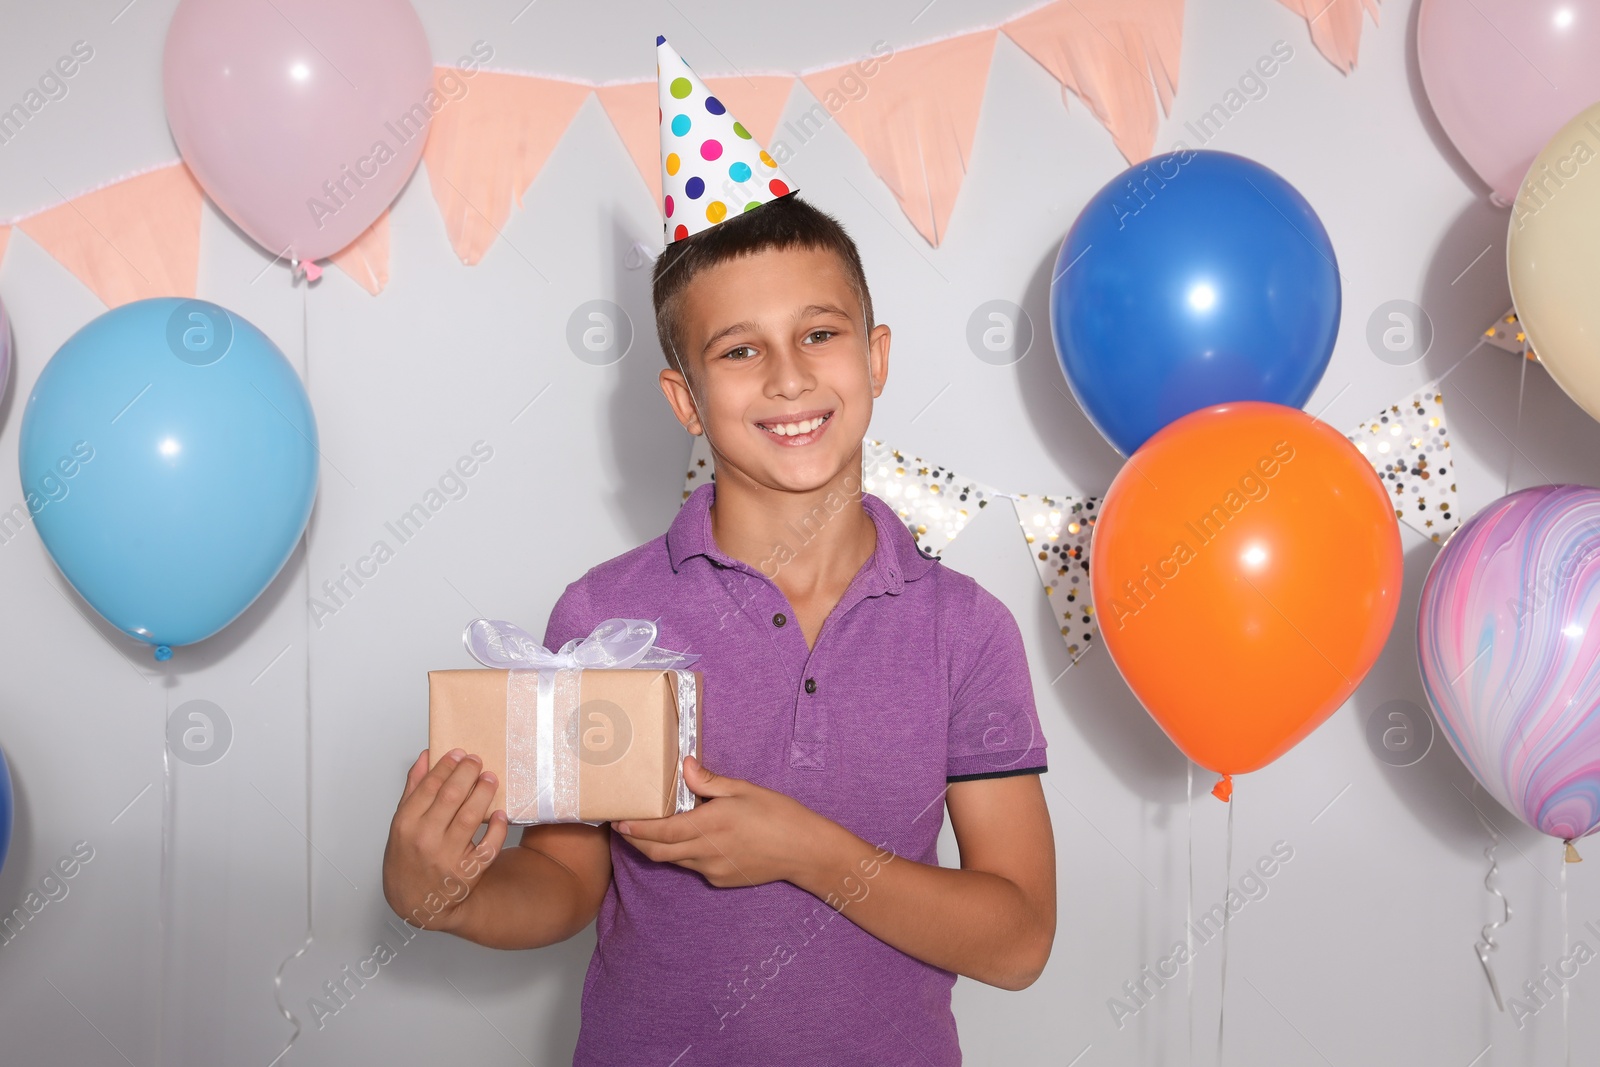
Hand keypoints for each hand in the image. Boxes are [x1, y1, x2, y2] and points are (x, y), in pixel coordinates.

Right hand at [382, 748, 509, 931]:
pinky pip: (489, 846)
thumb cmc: (409, 859)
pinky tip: (501, 814)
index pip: (429, 786)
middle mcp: (425, 840)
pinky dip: (498, 828)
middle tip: (477, 761)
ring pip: (471, 817)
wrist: (417, 903)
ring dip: (484, 793)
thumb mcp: (402, 824)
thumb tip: (426, 756)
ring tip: (490, 778)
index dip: (446, 766)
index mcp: (405, 825)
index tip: (458, 753)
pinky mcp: (468, 873)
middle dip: (467, 772)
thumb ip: (413, 789)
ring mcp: (447, 858)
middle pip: (451, 796)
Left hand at [611, 755, 834, 888]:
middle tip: (624, 827)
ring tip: (651, 831)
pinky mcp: (721, 880)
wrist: (804, 850)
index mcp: (710, 825)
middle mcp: (706, 852)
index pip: (661, 831)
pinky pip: (694, 867)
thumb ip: (708, 781)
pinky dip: (684, 854)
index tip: (618, 821)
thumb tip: (683, 765)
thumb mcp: (743, 789)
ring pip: (674, 860)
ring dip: (659, 848)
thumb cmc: (777, 814)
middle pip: (658, 852)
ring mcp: (712, 870)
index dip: (636, 829)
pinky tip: (691, 840)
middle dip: (636, 841)